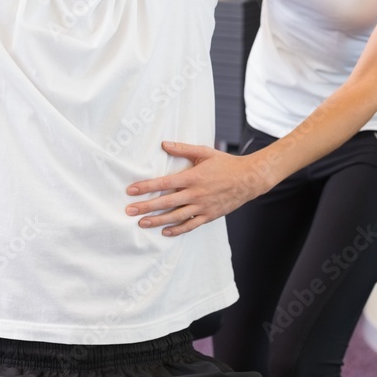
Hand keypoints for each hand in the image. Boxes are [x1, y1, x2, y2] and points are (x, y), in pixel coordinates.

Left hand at [125, 141, 273, 235]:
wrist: (248, 179)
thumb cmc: (225, 164)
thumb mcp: (204, 152)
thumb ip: (183, 149)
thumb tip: (163, 144)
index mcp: (193, 177)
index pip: (164, 183)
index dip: (146, 187)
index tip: (131, 190)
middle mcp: (196, 194)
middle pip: (166, 203)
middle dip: (146, 207)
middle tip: (129, 210)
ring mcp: (202, 207)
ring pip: (176, 216)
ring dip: (157, 221)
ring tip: (141, 223)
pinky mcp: (209, 216)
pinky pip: (191, 225)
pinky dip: (178, 230)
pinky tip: (165, 232)